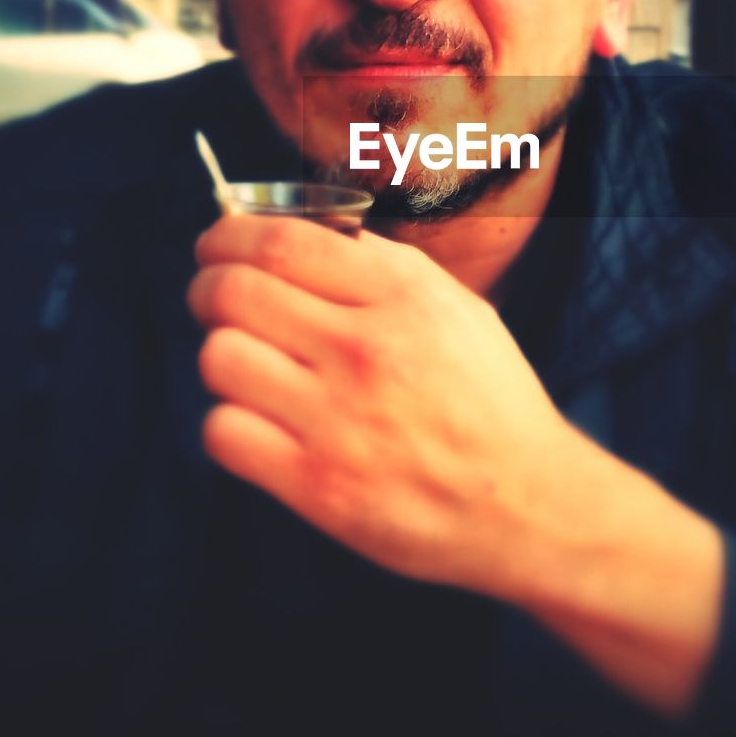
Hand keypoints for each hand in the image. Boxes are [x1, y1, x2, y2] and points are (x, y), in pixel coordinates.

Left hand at [187, 214, 588, 596]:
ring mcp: (339, 421)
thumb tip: (305, 234)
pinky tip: (260, 422)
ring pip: (219, 358)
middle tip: (217, 299)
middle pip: (234, 292)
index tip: (217, 242)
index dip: (227, 234)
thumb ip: (384, 268)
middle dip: (208, 288)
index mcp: (402, 295)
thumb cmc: (491, 400)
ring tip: (250, 366)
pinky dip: (230, 423)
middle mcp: (366, 349)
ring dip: (223, 357)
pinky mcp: (318, 486)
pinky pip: (224, 432)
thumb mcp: (458, 308)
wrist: (526, 502)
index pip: (280, 242)